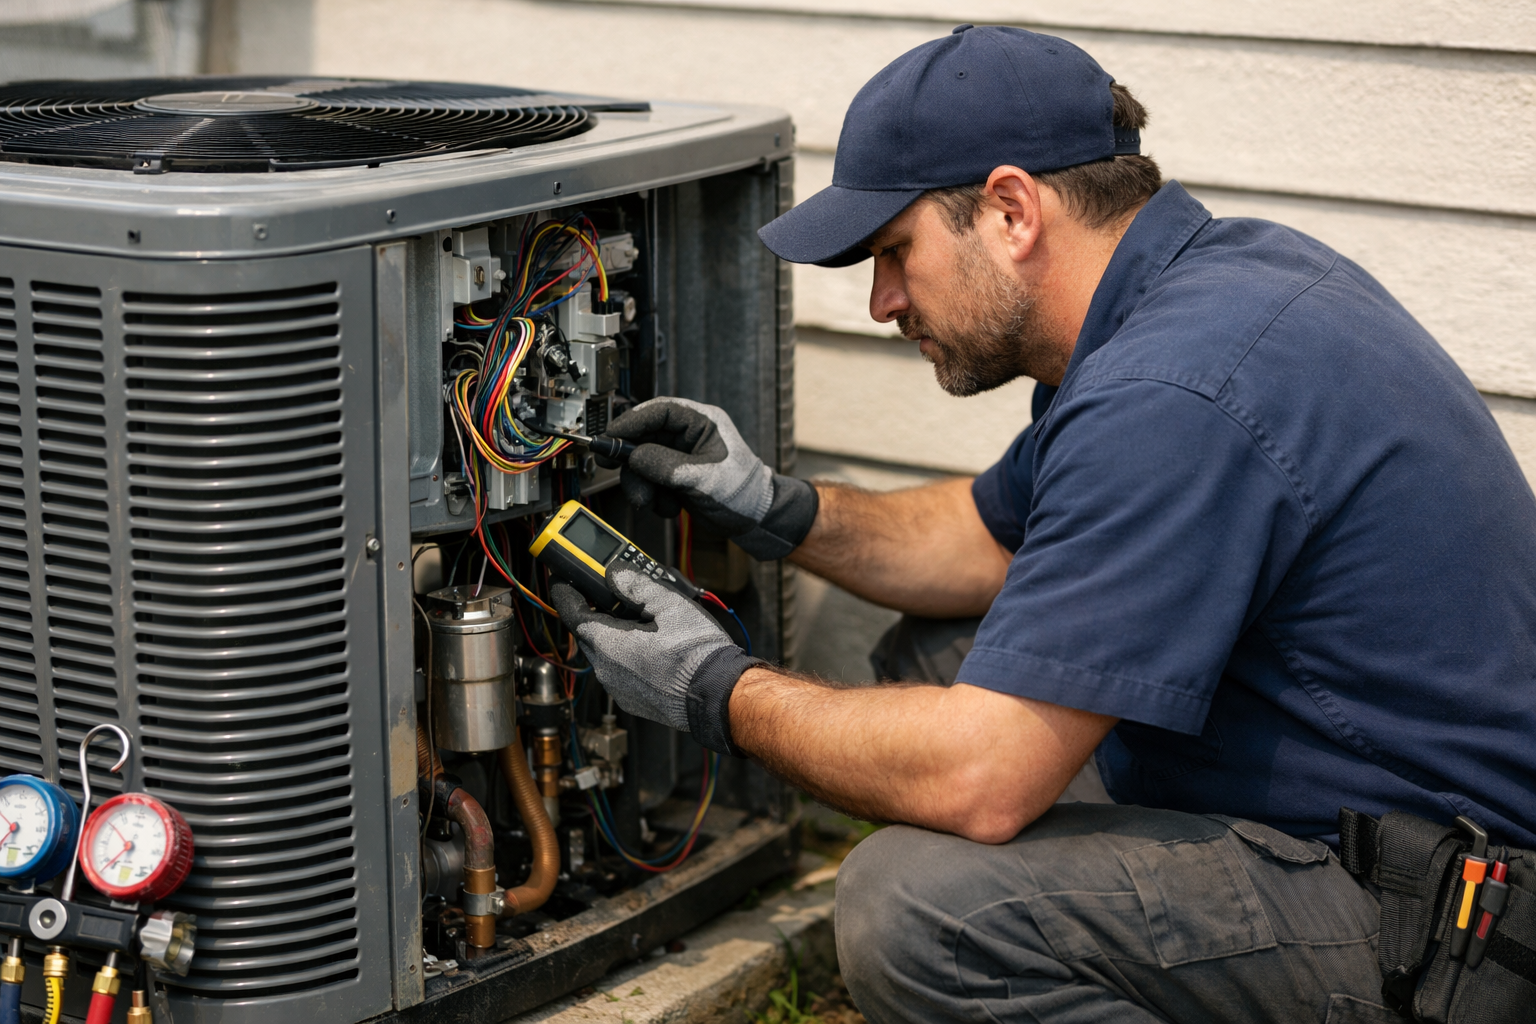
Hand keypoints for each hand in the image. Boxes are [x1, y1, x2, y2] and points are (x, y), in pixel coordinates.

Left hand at [551, 566, 760, 753]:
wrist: (719, 696)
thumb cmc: (697, 655)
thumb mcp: (670, 604)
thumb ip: (637, 585)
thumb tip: (615, 574)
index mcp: (608, 644)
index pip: (572, 613)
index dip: (566, 593)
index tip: (564, 581)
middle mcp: (607, 670)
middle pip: (588, 634)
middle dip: (595, 613)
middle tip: (611, 595)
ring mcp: (619, 689)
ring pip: (604, 655)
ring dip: (613, 637)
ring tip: (640, 621)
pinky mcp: (633, 701)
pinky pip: (620, 673)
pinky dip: (626, 657)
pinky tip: (650, 648)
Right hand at [602, 397, 817, 559]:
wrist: (755, 519)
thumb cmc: (744, 492)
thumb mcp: (703, 478)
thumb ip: (666, 465)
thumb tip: (634, 456)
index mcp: (702, 422)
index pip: (659, 411)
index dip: (631, 421)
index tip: (612, 436)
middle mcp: (688, 435)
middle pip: (644, 437)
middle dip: (633, 462)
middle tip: (622, 475)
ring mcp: (680, 457)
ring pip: (642, 462)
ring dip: (643, 485)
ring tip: (654, 502)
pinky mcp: (674, 476)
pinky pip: (650, 481)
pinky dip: (653, 497)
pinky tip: (669, 506)